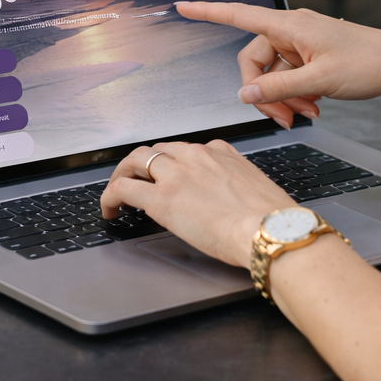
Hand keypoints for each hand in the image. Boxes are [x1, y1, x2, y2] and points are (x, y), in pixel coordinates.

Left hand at [100, 140, 295, 266]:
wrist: (269, 231)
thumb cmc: (270, 219)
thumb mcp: (254, 188)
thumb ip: (235, 185)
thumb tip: (230, 199)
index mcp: (220, 153)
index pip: (184, 149)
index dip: (170, 164)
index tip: (167, 176)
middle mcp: (195, 156)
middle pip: (156, 150)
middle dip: (141, 165)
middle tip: (134, 180)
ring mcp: (176, 174)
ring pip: (135, 161)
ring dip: (122, 176)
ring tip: (117, 194)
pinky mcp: (161, 198)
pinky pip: (123, 188)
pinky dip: (110, 196)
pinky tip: (110, 209)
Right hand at [177, 1, 380, 127]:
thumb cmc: (367, 64)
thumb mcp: (319, 80)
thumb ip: (278, 88)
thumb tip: (245, 94)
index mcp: (289, 25)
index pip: (240, 15)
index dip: (209, 13)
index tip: (183, 7)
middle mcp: (292, 31)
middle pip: (255, 61)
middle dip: (264, 92)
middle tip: (283, 118)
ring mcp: (303, 45)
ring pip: (273, 75)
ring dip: (284, 99)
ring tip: (306, 115)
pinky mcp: (313, 58)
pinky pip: (290, 78)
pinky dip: (297, 96)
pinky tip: (314, 108)